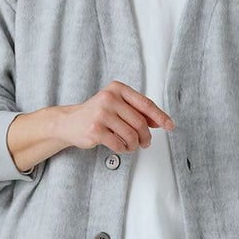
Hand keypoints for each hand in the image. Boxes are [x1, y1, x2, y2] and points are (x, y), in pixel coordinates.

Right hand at [51, 81, 173, 152]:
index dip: (160, 116)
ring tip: (131, 146)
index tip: (169, 126)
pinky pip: (119, 144)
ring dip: (134, 145)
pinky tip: (121, 147)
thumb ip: (137, 111)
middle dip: (146, 136)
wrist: (69, 122)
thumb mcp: (117, 106)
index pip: (145, 104)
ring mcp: (101, 114)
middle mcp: (109, 98)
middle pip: (140, 122)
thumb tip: (160, 121)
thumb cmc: (97, 114)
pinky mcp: (95, 130)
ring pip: (131, 135)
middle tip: (145, 143)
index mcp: (117, 89)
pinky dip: (124, 149)